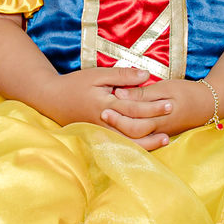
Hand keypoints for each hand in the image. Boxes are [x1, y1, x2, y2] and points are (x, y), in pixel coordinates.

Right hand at [36, 66, 168, 147]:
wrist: (51, 99)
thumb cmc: (75, 84)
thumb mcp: (97, 74)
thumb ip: (122, 75)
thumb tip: (146, 75)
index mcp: (105, 104)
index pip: (134, 108)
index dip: (153, 107)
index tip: (169, 103)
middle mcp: (103, 122)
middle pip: (134, 129)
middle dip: (154, 125)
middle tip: (171, 120)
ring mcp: (100, 133)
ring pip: (127, 143)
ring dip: (148, 143)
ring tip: (165, 139)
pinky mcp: (97, 138)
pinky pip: (119, 147)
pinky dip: (134, 148)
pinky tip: (146, 146)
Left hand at [101, 78, 213, 147]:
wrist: (207, 105)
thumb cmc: (187, 92)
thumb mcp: (166, 88)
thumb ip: (143, 93)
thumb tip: (120, 94)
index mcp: (159, 116)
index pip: (134, 119)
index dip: (118, 113)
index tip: (105, 104)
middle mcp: (158, 129)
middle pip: (133, 132)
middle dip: (117, 123)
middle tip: (103, 113)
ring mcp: (160, 133)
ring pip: (137, 138)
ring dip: (122, 130)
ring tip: (109, 119)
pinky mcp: (161, 134)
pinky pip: (143, 138)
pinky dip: (131, 134)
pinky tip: (121, 128)